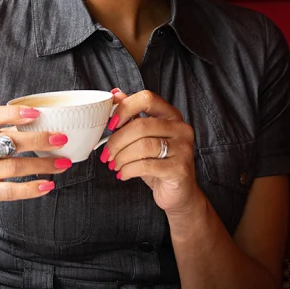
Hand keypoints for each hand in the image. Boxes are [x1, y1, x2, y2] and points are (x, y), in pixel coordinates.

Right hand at [0, 105, 70, 223]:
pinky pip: (11, 190)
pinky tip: (48, 184)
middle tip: (61, 138)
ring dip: (42, 164)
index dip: (13, 114)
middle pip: (8, 142)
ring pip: (13, 166)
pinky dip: (31, 188)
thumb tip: (43, 123)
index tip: (36, 113)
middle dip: (37, 139)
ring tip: (63, 163)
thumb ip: (3, 132)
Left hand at [101, 89, 202, 215]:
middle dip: (117, 140)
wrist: (179, 193)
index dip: (125, 107)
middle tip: (107, 153)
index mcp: (171, 115)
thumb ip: (133, 115)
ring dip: (121, 157)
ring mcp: (183, 148)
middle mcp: (180, 128)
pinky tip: (123, 173)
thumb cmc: (159, 162)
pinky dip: (128, 170)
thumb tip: (115, 94)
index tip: (111, 123)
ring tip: (114, 164)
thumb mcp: (145, 137)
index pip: (147, 98)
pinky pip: (146, 165)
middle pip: (140, 125)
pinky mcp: (179, 169)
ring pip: (142, 146)